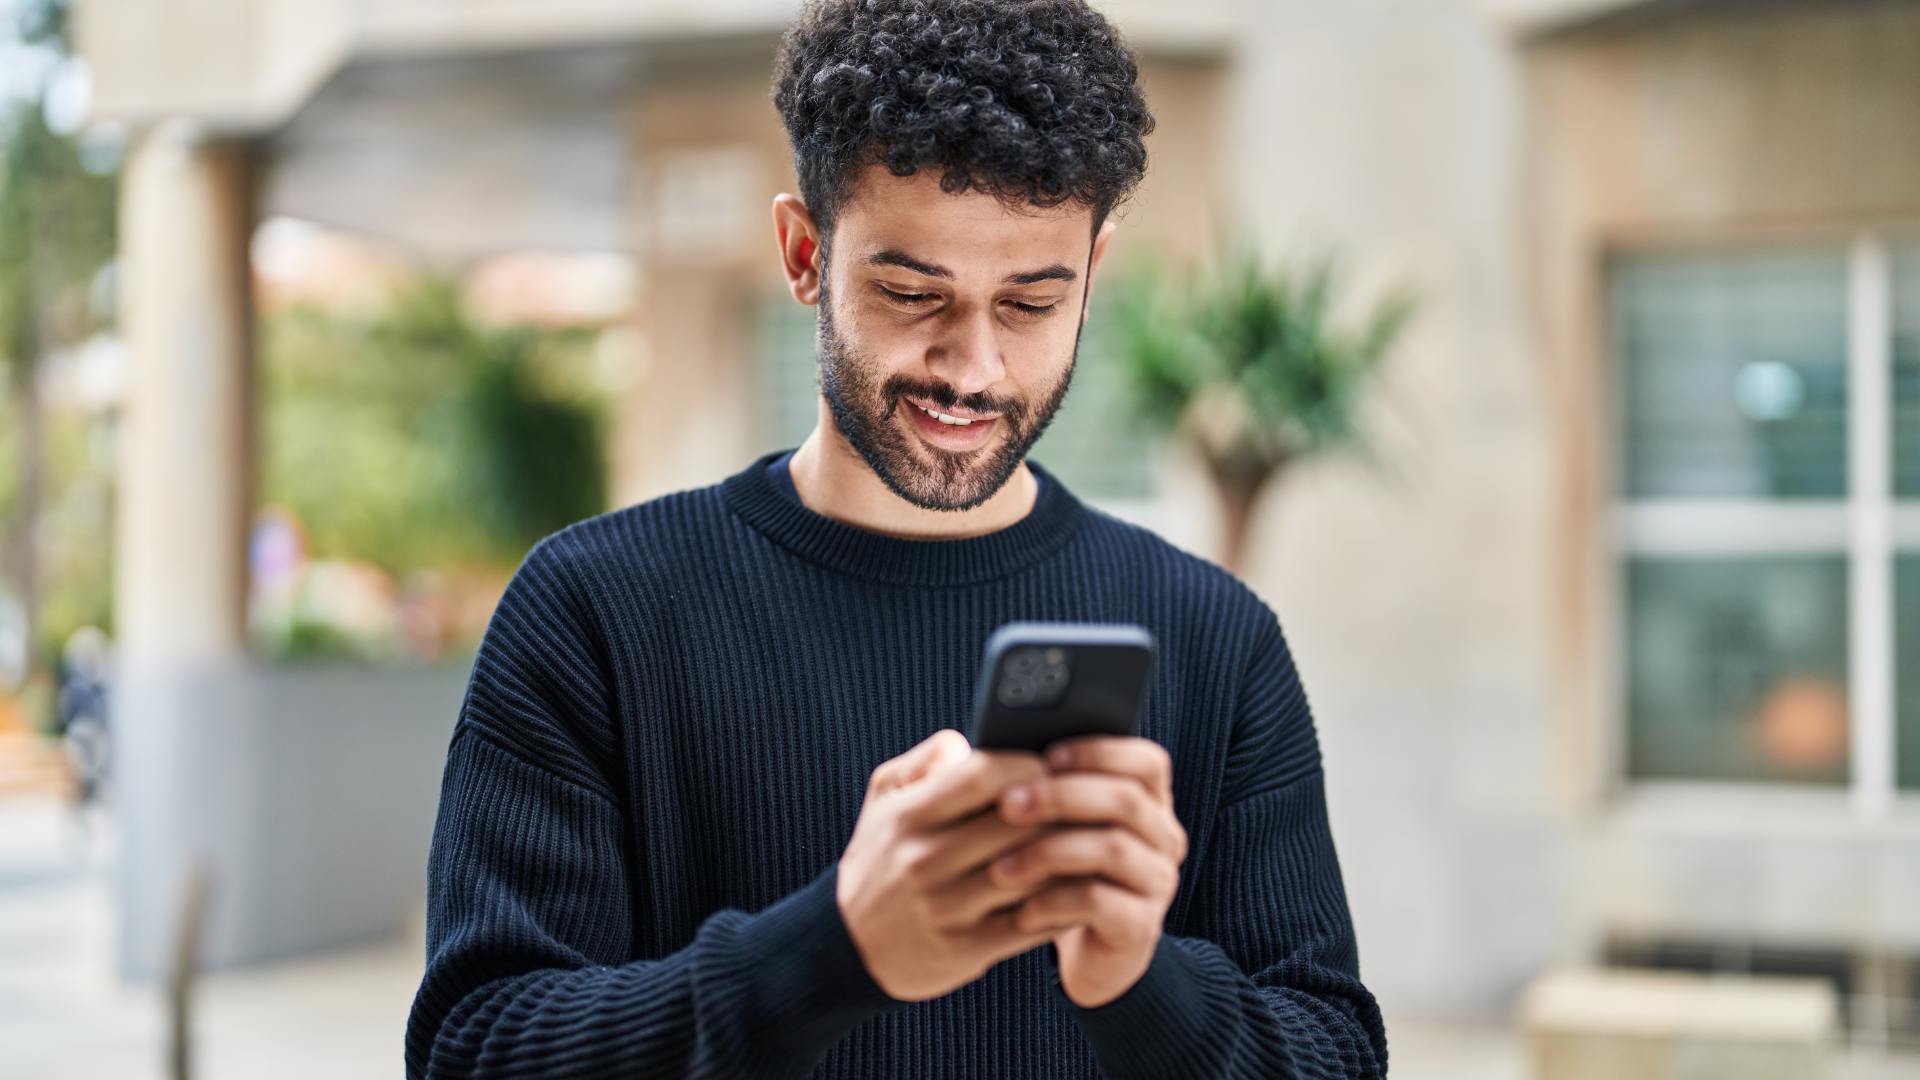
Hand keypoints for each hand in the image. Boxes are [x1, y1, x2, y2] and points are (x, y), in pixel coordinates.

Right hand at [837, 729, 1065, 1000]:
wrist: (849, 945)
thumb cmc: (883, 856)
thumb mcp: (884, 797)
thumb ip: (926, 759)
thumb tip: (971, 742)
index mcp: (909, 816)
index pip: (984, 775)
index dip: (1029, 764)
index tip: (1051, 765)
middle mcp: (925, 861)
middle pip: (1019, 823)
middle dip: (1061, 808)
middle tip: (1087, 800)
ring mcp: (946, 908)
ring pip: (1032, 874)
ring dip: (1070, 855)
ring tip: (1093, 839)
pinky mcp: (965, 950)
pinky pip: (1031, 923)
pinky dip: (1064, 903)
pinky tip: (1080, 886)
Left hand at [990, 735, 1186, 1007]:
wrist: (1091, 952)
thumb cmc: (1065, 873)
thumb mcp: (1061, 828)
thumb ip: (1046, 788)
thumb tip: (991, 751)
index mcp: (1150, 803)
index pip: (1148, 761)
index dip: (1101, 752)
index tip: (1047, 756)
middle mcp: (1164, 838)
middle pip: (1127, 800)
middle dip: (1062, 796)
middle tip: (1008, 804)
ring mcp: (1157, 883)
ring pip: (1114, 849)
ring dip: (1050, 851)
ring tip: (999, 866)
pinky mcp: (1141, 927)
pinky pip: (1099, 902)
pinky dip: (1054, 902)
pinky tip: (1021, 910)